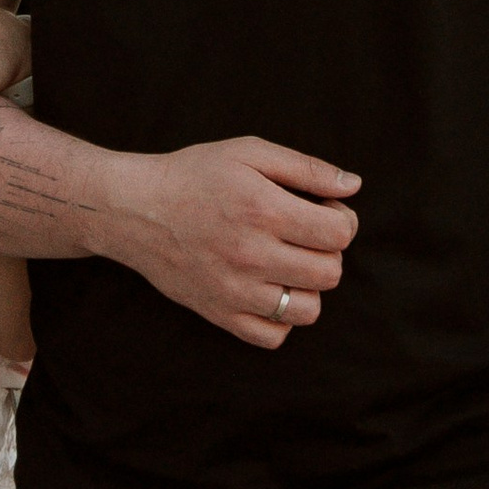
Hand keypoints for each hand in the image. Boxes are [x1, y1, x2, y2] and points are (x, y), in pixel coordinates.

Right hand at [118, 139, 360, 349]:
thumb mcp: (250, 152)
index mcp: (263, 210)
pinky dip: (281, 318)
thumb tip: (353, 184)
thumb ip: (306, 167)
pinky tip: (269, 288)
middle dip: (328, 251)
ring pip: (308, 310)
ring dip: (308, 286)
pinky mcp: (220, 314)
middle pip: (329, 272)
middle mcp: (252, 255)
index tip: (325, 211)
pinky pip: (273, 336)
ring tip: (288, 263)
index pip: (338, 233)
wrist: (136, 210)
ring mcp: (235, 291)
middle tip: (306, 235)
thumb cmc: (194, 175)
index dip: (342, 219)